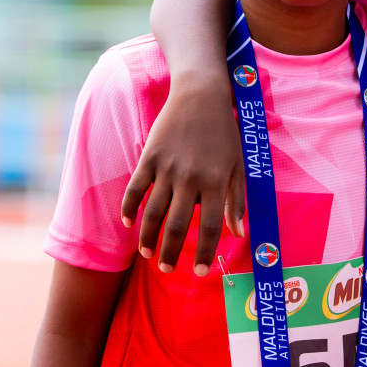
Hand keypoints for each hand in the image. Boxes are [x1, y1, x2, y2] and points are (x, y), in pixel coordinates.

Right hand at [119, 75, 244, 274]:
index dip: (206, 252)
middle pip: (178, 226)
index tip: (201, 272)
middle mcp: (190, 178)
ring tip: (148, 255)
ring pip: (153, 212)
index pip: (211, 227)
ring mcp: (167, 168)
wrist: (201, 95)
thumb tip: (239, 233)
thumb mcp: (238, 165)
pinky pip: (135, 189)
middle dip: (172, 252)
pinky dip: (129, 208)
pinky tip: (128, 224)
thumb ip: (237, 200)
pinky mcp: (149, 157)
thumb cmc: (224, 133)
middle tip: (168, 270)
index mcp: (215, 182)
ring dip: (149, 237)